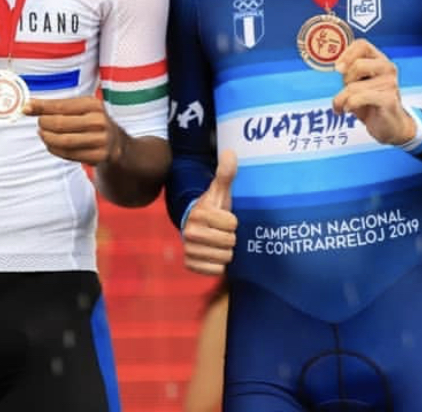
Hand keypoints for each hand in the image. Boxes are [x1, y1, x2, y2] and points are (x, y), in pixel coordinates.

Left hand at [25, 96, 122, 165]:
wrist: (115, 142)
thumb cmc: (89, 121)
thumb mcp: (77, 109)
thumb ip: (52, 106)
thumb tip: (26, 106)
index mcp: (93, 104)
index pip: (60, 106)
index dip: (40, 108)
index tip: (25, 108)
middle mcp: (99, 120)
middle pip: (60, 124)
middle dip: (44, 124)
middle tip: (39, 125)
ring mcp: (101, 139)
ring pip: (64, 141)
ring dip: (48, 138)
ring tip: (43, 134)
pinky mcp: (99, 156)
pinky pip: (70, 154)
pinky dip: (55, 150)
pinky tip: (52, 145)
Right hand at [182, 150, 237, 276]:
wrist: (196, 227)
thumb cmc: (213, 209)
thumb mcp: (219, 191)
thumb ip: (225, 173)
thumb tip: (230, 152)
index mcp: (199, 213)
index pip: (231, 223)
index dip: (232, 221)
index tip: (224, 218)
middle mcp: (190, 231)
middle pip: (229, 242)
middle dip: (230, 238)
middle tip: (222, 232)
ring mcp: (189, 248)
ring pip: (224, 257)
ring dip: (225, 252)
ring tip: (218, 243)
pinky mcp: (190, 264)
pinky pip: (216, 270)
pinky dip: (218, 265)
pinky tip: (213, 255)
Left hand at [331, 38, 415, 144]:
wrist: (389, 125)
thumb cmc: (371, 103)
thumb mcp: (357, 83)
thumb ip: (349, 71)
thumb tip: (338, 66)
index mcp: (379, 60)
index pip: (362, 44)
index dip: (346, 54)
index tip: (338, 68)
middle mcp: (388, 69)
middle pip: (358, 65)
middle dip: (345, 80)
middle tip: (346, 90)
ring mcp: (390, 84)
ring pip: (354, 86)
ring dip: (341, 98)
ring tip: (342, 105)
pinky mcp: (389, 100)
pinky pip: (359, 98)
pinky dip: (348, 105)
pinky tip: (349, 110)